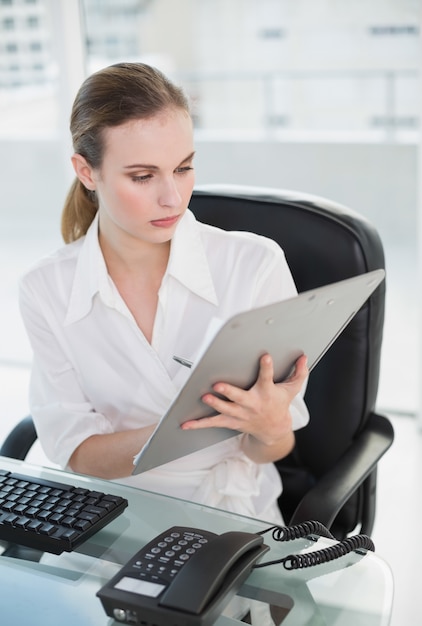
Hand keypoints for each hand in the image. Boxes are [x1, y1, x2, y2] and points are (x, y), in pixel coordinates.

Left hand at [181, 353, 307, 451]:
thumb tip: (304, 357)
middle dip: (229, 392)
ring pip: (225, 410)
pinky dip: (199, 424)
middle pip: (239, 398)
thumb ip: (299, 373)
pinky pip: (213, 423)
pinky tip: (186, 424)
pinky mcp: (231, 421)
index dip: (266, 367)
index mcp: (266, 393)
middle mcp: (252, 404)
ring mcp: (240, 414)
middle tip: (218, 385)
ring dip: (215, 404)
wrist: (274, 430)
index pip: (266, 378)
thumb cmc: (279, 404)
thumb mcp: (291, 389)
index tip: (265, 357)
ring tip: (205, 397)